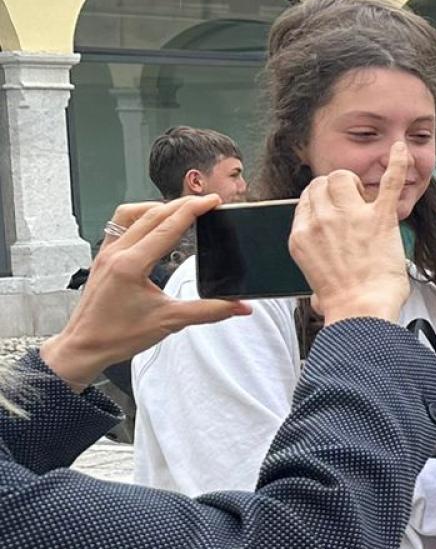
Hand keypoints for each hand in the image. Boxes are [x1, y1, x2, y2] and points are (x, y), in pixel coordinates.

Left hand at [39, 196, 250, 388]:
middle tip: (205, 204)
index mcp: (131, 265)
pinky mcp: (103, 258)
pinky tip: (151, 225)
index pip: (168, 225)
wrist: (84, 347)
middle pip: (153, 214)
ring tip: (178, 210)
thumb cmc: (115, 336)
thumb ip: (210, 311)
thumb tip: (239, 306)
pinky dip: (138, 217)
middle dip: (182, 204)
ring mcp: (106, 254)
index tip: (212, 201)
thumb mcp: (169, 322)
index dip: (194, 209)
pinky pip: (118, 225)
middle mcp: (116, 253)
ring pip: (131, 214)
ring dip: (157, 207)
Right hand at [293, 139, 415, 324]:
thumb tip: (320, 295)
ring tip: (367, 200)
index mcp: (301, 235)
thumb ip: (316, 275)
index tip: (334, 210)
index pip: (306, 199)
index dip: (322, 201)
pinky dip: (397, 164)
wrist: (361, 310)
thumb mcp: (315, 285)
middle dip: (337, 189)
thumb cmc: (344, 303)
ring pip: (346, 177)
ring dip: (357, 184)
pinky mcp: (379, 218)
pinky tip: (400, 150)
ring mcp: (349, 216)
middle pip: (323, 183)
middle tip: (353, 206)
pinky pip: (388, 181)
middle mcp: (320, 220)